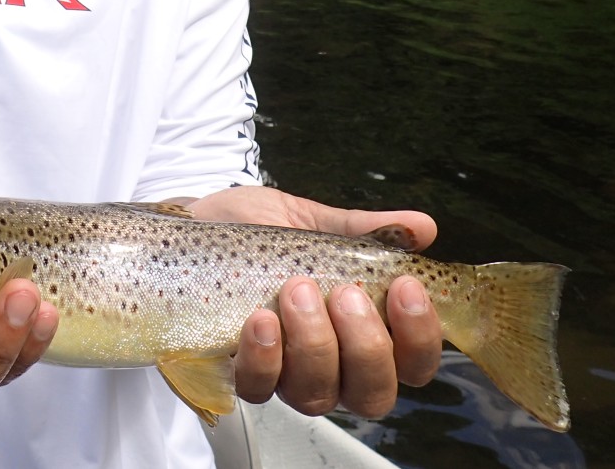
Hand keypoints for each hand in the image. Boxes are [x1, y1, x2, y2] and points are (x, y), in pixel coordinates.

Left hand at [186, 186, 443, 418]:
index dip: (420, 337)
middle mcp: (331, 364)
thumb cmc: (254, 229)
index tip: (406, 286)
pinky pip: (259, 387)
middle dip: (368, 346)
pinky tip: (261, 318)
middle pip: (373, 394)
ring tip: (297, 290)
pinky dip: (265, 355)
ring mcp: (285, 374)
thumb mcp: (311, 220)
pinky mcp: (238, 372)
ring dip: (315, 344)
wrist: (192, 222)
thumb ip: (363, 229)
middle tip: (347, 293)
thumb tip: (422, 226)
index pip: (413, 362)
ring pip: (318, 395)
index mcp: (361, 330)